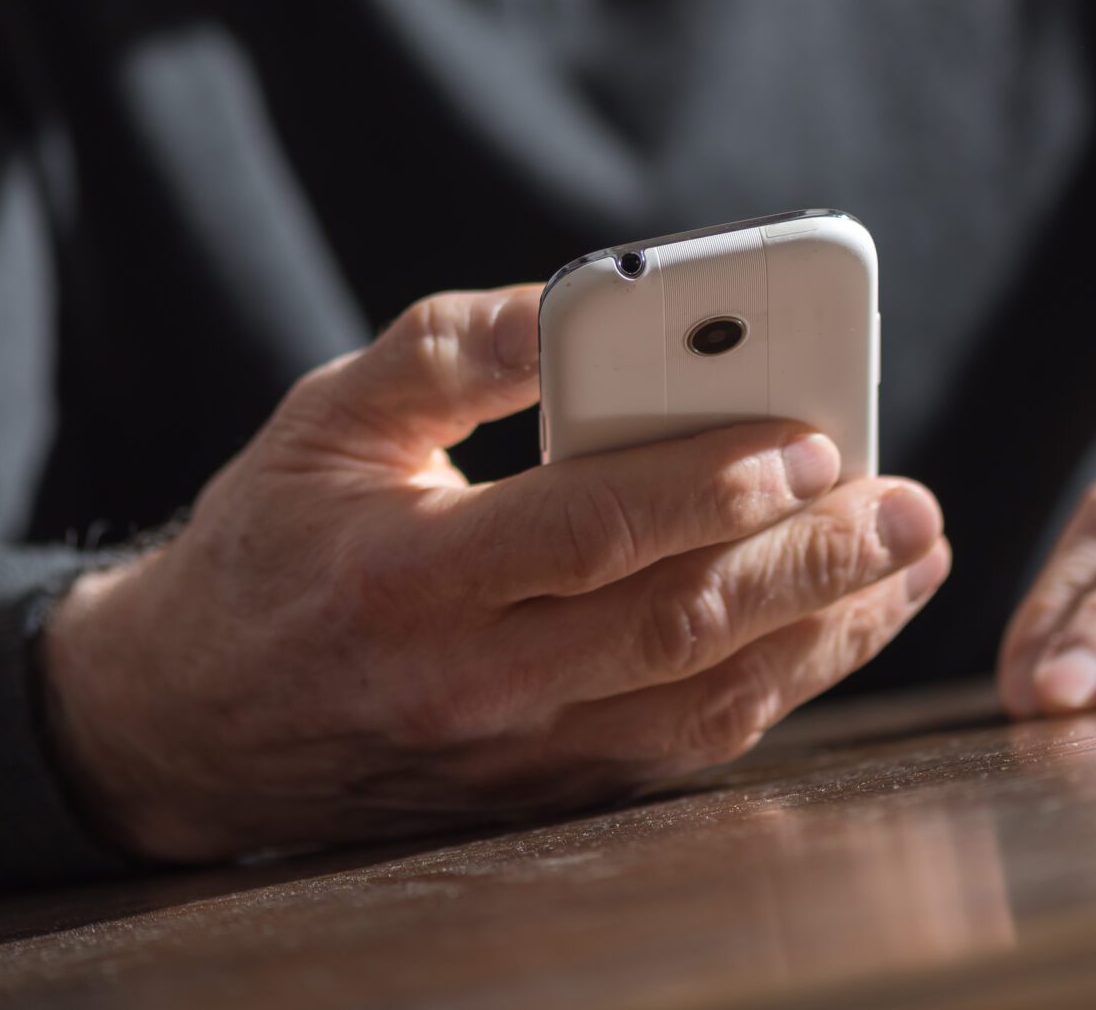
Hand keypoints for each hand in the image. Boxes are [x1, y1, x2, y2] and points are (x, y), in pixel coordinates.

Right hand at [40, 284, 948, 862]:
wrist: (183, 727)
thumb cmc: (272, 544)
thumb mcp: (328, 417)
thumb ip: (451, 349)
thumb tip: (582, 299)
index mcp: (411, 579)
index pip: (591, 531)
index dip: (711, 486)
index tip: (814, 437)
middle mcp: (471, 686)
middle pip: (676, 627)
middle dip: (811, 563)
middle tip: (911, 504)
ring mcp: (515, 759)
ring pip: (703, 704)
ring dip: (825, 634)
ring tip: (910, 560)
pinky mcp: (543, 796)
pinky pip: (683, 747)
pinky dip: (776, 688)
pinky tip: (837, 625)